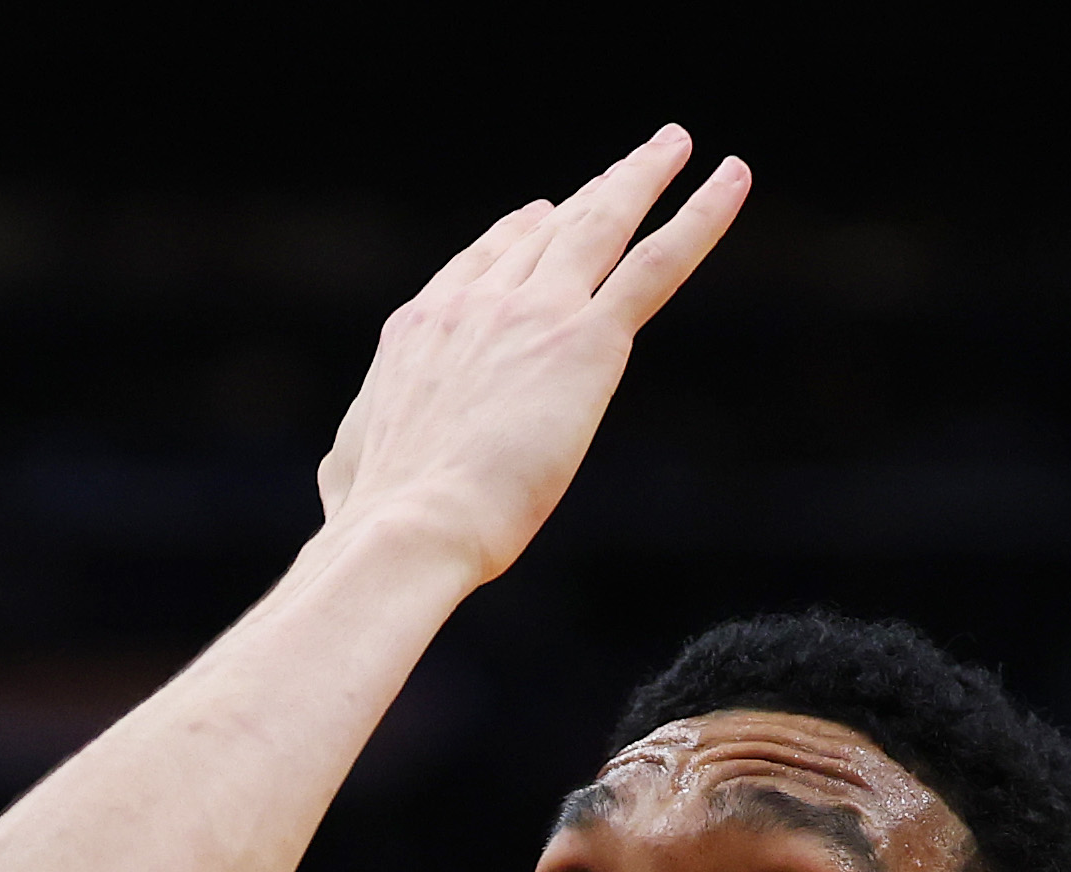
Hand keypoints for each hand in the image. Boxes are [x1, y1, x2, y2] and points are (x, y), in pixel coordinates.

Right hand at [313, 125, 746, 589]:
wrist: (406, 527)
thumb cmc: (371, 521)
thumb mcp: (347, 470)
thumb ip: (357, 453)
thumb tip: (338, 481)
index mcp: (419, 330)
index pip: (478, 264)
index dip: (515, 233)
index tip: (541, 213)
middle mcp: (475, 304)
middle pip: (545, 230)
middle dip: (588, 193)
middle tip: (627, 165)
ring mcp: (533, 313)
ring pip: (602, 225)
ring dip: (642, 177)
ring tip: (675, 146)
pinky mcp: (587, 340)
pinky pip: (658, 263)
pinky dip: (702, 215)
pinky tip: (732, 179)